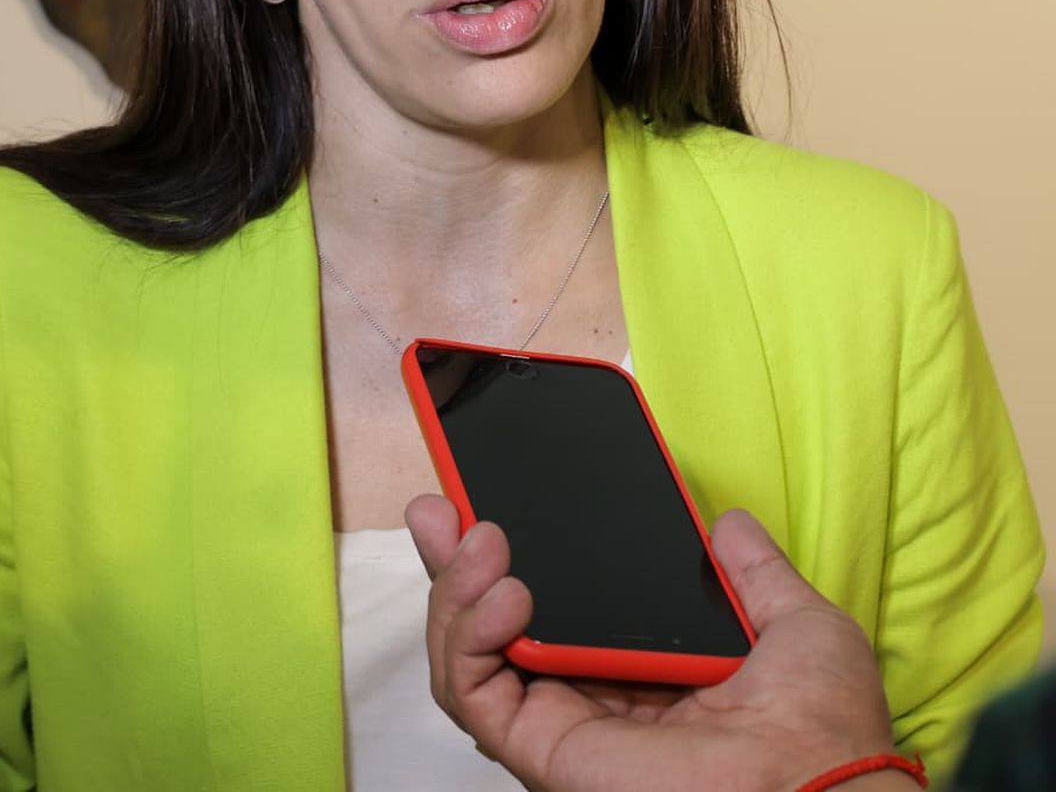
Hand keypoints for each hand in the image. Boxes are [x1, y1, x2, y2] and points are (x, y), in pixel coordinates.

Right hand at [406, 497, 912, 791]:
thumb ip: (753, 571)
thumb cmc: (822, 725)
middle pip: (493, 626)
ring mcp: (563, 722)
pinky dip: (467, 636)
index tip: (494, 497)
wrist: (817, 783)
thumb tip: (728, 522)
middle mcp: (593, 695)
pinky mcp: (545, 748)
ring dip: (455, 589)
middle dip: (453, 564)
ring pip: (467, 657)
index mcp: (641, 667)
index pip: (555, 604)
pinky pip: (474, 693)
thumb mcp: (794, 622)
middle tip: (438, 505)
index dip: (515, 554)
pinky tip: (504, 591)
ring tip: (481, 538)